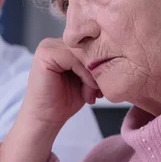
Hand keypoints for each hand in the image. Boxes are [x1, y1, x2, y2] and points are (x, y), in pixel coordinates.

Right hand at [0, 38, 101, 161]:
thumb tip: (116, 55)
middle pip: (88, 47)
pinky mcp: (44, 54)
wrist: (46, 119)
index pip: (92, 45)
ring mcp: (48, 46)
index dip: (102, 64)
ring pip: (83, 52)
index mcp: (65, 46)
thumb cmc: (65, 101)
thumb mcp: (86, 79)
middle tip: (100, 92)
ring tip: (93, 94)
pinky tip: (86, 92)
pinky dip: (85, 75)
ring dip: (93, 75)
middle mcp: (55, 42)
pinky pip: (73, 57)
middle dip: (99, 70)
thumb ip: (95, 64)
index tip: (105, 87)